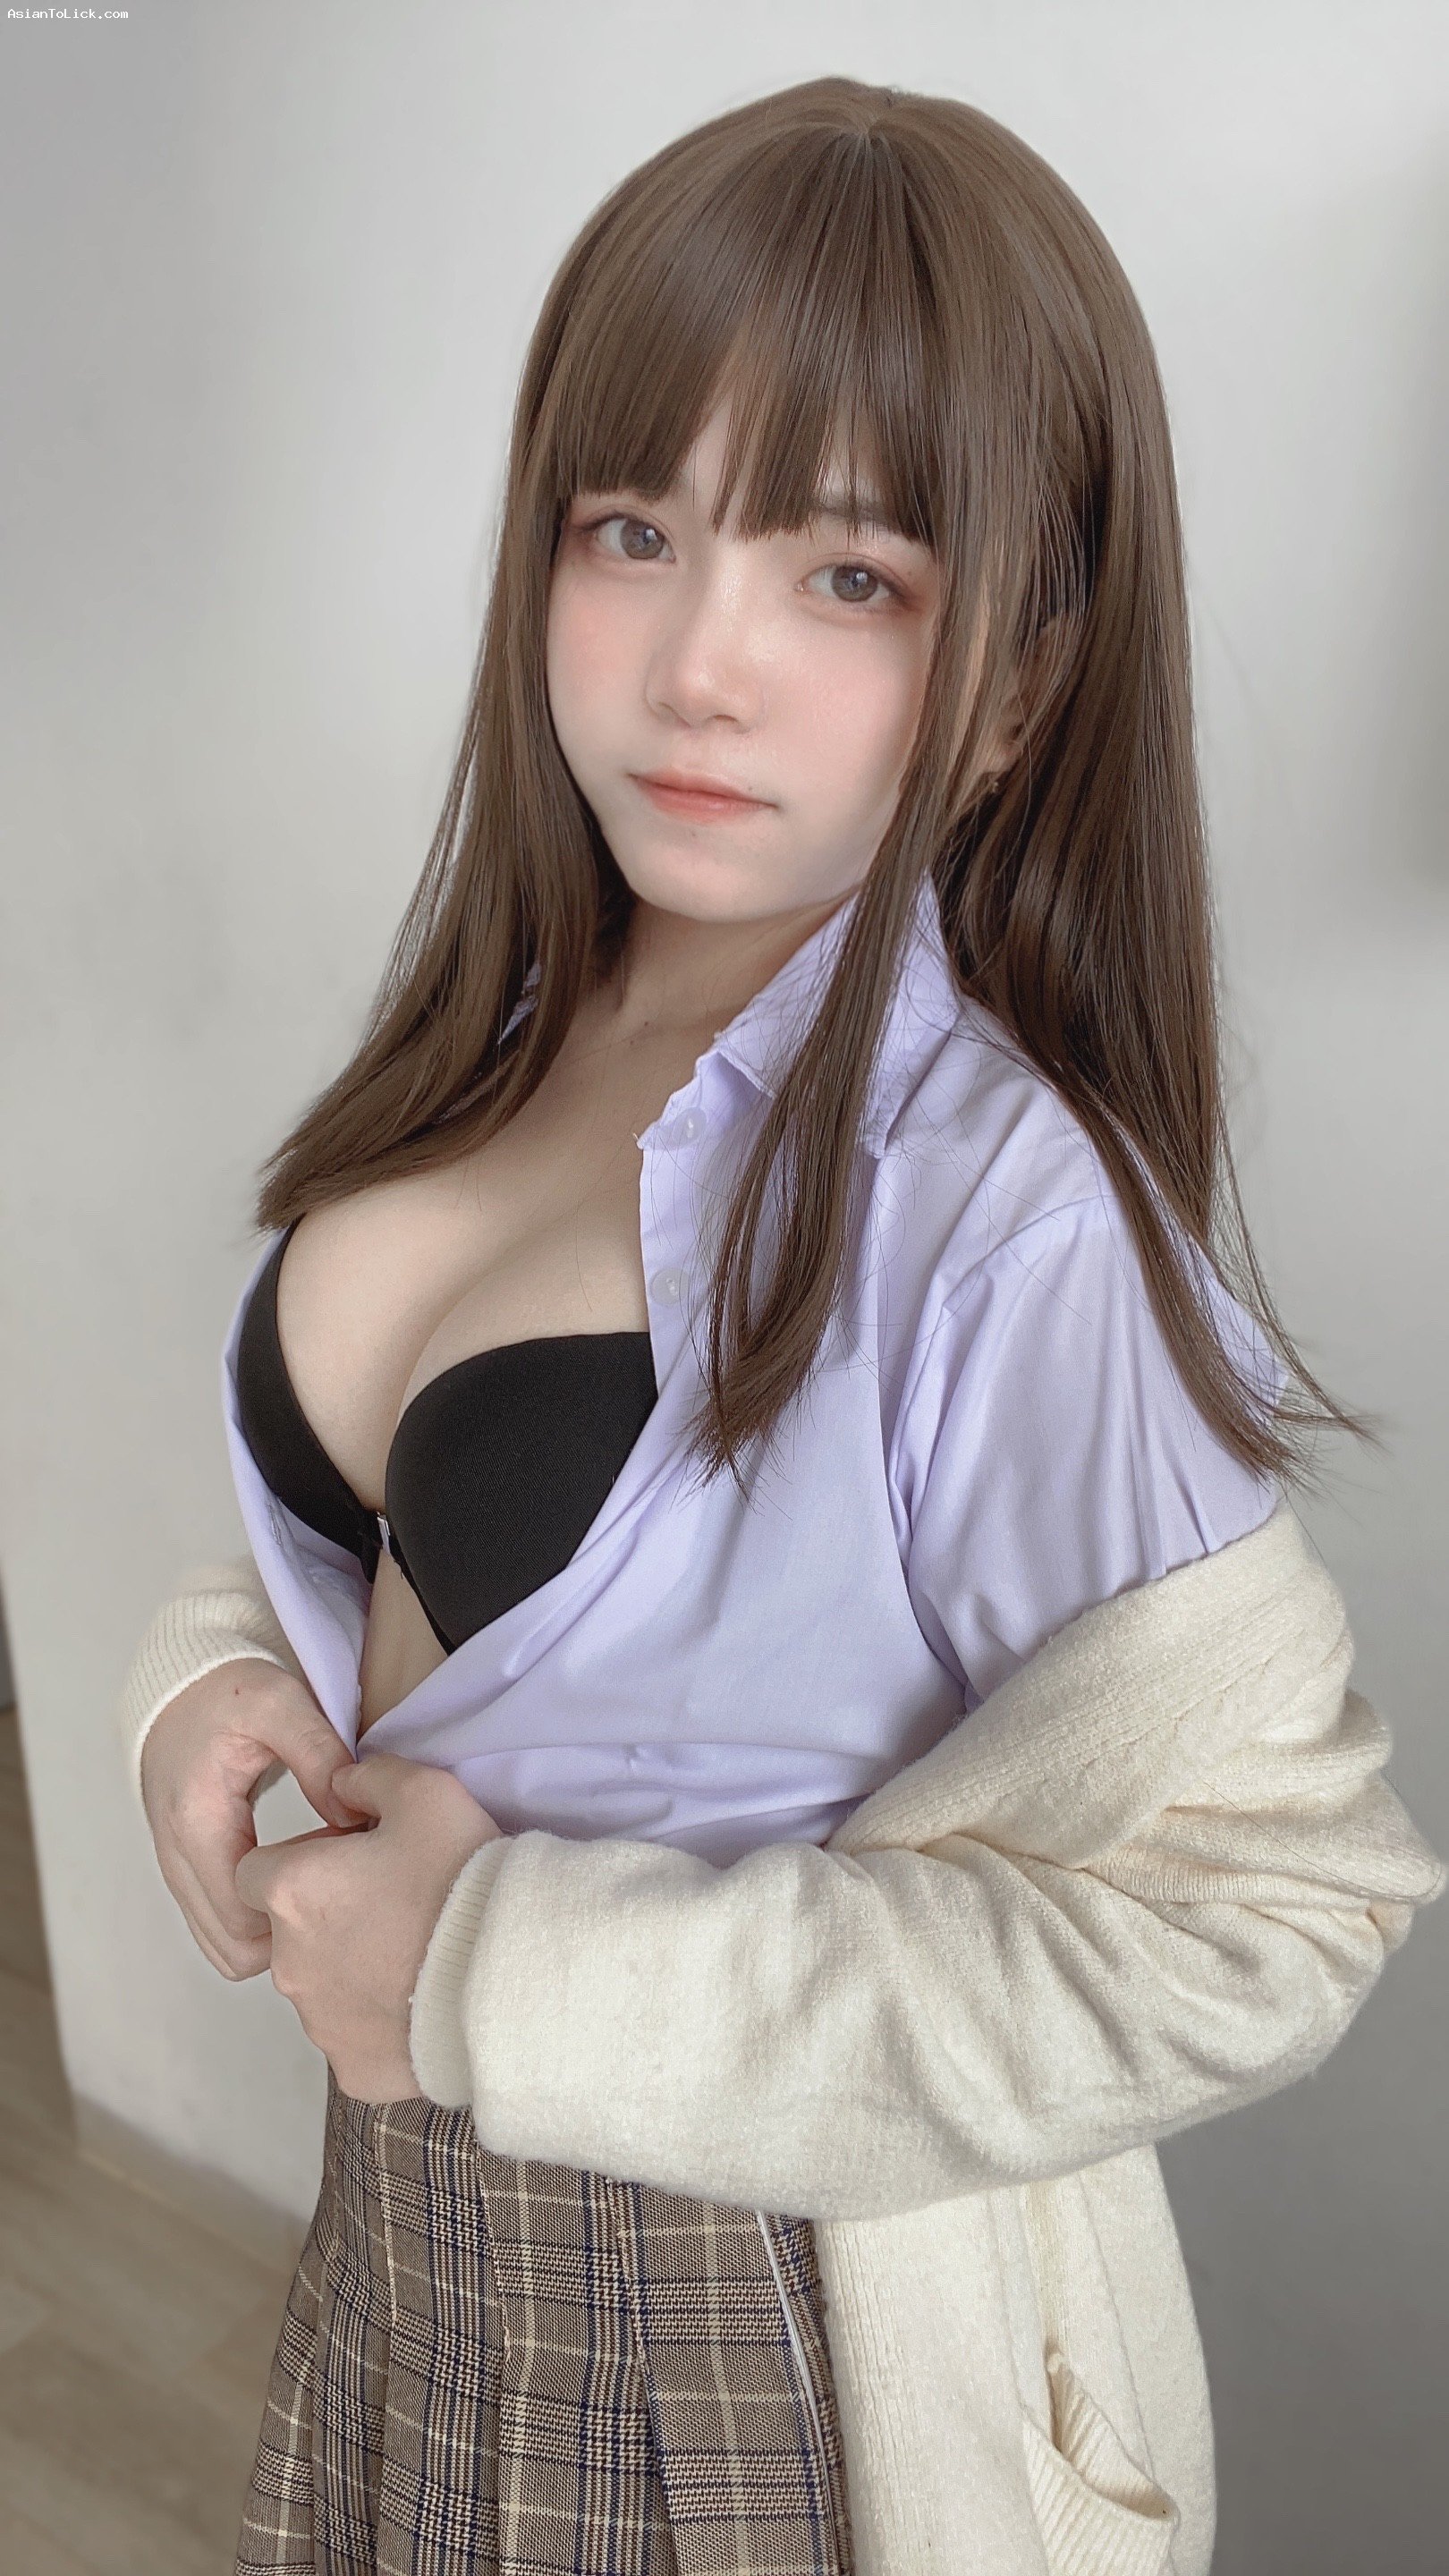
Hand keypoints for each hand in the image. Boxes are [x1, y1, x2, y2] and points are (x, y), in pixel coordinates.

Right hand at [140, 1659, 358, 1980]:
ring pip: (224, 1949)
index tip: (341, 1878)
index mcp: (197, 1821)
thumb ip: (319, 1754)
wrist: (181, 1688)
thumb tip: (351, 1816)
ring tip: (321, 1886)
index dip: (299, 1914)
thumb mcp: (280, 1703)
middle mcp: (178, 1858)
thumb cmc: (229, 1692)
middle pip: (233, 1950)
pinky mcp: (189, 1872)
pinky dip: (256, 1922)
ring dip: (273, 1934)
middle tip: (338, 1891)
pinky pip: (220, 1927)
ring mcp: (179, 1871)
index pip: (242, 1919)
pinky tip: (298, 1881)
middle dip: (290, 1936)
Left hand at [233, 1751, 503, 2101]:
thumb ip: (369, 1776)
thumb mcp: (425, 1792)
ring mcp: (318, 2024)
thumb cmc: (462, 1877)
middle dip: (330, 1918)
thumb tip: (341, 1782)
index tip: (352, 1862)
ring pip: (322, 1988)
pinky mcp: (352, 2070)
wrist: (512, 1975)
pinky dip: (379, 2024)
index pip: (255, 1873)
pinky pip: (355, 2039)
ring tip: (421, 1956)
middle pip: (290, 1933)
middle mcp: (289, 1963)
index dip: (302, 1861)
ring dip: (355, 1970)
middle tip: (398, 1905)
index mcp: (292, 1892)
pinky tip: (425, 2004)